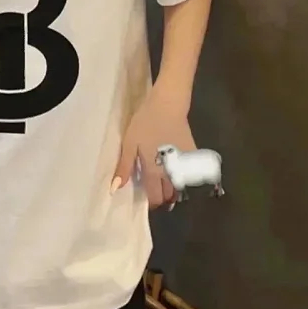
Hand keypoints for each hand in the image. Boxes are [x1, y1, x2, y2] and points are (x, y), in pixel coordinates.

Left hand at [112, 86, 196, 208]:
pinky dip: (185, 177)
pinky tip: (178, 170)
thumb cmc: (145, 123)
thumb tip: (115, 189)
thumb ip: (124, 166)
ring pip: (181, 186)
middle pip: (169, 194)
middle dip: (163, 197)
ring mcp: (184, 164)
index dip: (152, 202)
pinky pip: (190, 173)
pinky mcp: (192, 154)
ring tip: (165, 183)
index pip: (155, 197)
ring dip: (174, 189)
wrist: (168, 105)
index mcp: (153, 171)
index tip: (148, 199)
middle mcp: (170, 172)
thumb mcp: (129, 143)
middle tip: (155, 190)